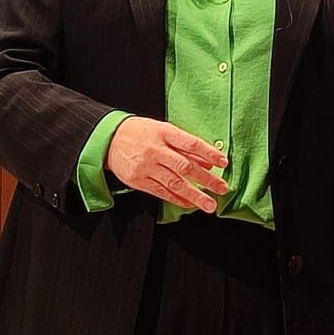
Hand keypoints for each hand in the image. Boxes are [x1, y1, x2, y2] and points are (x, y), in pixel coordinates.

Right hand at [104, 116, 228, 212]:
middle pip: (186, 167)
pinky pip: (162, 192)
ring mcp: (147, 167)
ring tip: (209, 204)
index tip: (223, 163)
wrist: (110, 140)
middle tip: (222, 188)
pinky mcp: (139, 181)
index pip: (192, 144)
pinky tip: (190, 204)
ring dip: (195, 195)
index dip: (210, 154)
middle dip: (206, 180)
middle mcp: (157, 150)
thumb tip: (207, 161)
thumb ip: (185, 145)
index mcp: (165, 133)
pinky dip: (178, 199)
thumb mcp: (163, 130)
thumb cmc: (140, 133)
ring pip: (175, 183)